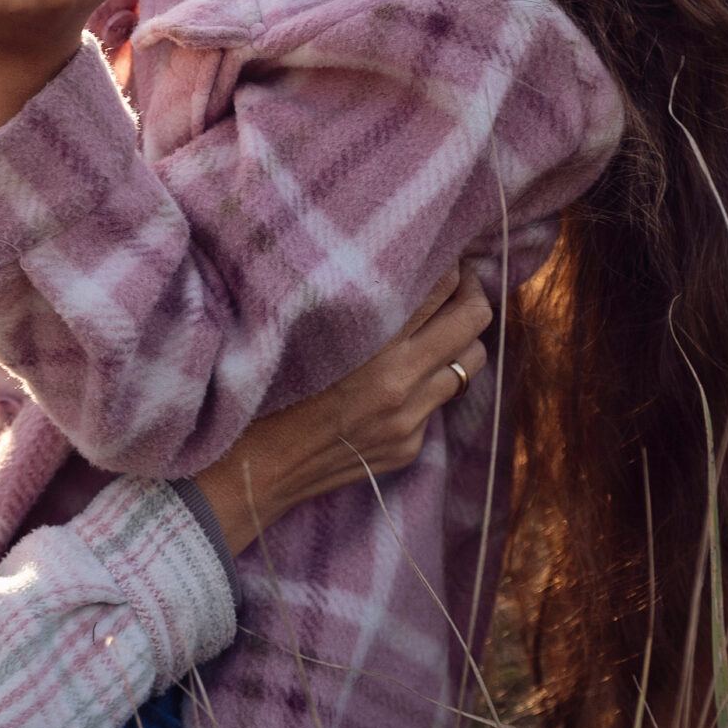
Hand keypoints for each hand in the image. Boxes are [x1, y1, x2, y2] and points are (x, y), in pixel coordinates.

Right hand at [193, 268, 493, 557]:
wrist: (254, 469)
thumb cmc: (266, 390)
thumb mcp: (307, 333)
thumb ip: (359, 305)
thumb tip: (401, 268)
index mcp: (369, 346)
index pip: (439, 285)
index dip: (448, 263)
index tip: (442, 257)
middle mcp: (398, 382)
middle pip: (473, 319)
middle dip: (472, 293)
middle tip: (459, 283)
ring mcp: (408, 419)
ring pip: (471, 362)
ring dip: (462, 339)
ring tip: (442, 326)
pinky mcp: (409, 446)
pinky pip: (441, 401)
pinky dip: (433, 381)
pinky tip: (407, 374)